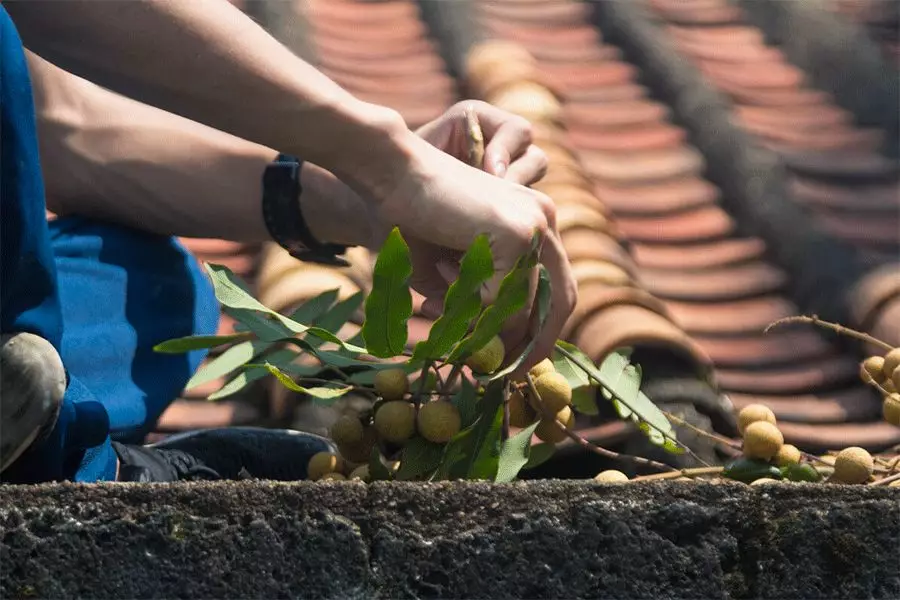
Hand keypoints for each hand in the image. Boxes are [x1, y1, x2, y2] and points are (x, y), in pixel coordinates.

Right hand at [371, 102, 575, 375]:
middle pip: (561, 300)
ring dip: (488, 326)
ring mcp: (536, 224)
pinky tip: (441, 275)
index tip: (508, 359)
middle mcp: (544, 221)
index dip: (537, 331)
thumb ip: (478, 306)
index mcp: (535, 225)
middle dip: (534, 344)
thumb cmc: (411, 219)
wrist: (391, 173)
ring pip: (530, 306)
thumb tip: (493, 352)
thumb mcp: (454, 271)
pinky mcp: (517, 232)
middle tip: (504, 372)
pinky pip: (503, 298)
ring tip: (445, 316)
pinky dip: (470, 304)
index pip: (555, 290)